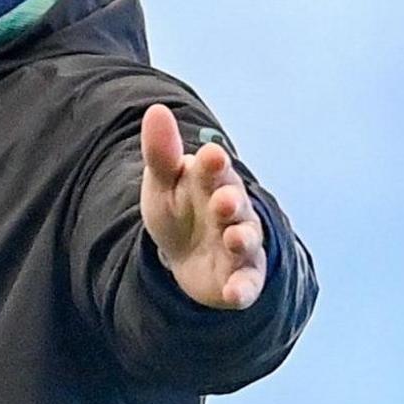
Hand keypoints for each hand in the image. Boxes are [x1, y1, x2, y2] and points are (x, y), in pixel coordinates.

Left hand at [139, 103, 266, 308]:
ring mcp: (240, 244)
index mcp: (213, 182)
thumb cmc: (179, 211)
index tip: (209, 156)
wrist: (186, 258)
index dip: (214, 164)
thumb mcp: (163, 184)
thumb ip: (161, 153)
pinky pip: (246, 283)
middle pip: (236, 204)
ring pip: (246, 240)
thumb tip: (156, 110)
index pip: (216, 169)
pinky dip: (243, 289)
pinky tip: (235, 293)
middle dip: (231, 202)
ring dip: (242, 239)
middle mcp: (233, 211)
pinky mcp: (241, 277)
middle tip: (223, 200)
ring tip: (234, 239)